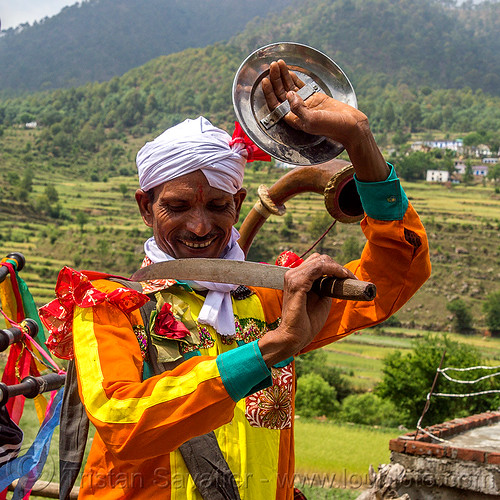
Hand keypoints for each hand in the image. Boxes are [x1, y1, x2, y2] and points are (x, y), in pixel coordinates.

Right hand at [258, 253, 356, 366]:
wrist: (294, 336)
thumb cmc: (307, 321)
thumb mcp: (321, 298)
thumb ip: (326, 285)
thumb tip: (338, 278)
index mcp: (297, 277)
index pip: (317, 262)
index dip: (334, 267)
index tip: (350, 277)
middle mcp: (292, 274)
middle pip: (319, 258)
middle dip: (337, 266)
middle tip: (351, 278)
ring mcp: (293, 277)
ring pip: (320, 261)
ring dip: (338, 267)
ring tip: (349, 277)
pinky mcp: (297, 283)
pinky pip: (318, 268)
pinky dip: (333, 270)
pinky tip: (342, 277)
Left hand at [262, 59, 388, 181]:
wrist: (350, 125)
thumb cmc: (332, 126)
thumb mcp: (313, 120)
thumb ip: (299, 109)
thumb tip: (289, 95)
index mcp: (294, 119)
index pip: (276, 104)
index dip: (269, 92)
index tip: (266, 80)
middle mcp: (297, 111)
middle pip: (281, 93)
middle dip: (275, 79)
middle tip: (272, 65)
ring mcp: (306, 104)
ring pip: (290, 88)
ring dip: (283, 76)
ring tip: (278, 63)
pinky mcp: (314, 98)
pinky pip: (301, 86)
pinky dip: (294, 78)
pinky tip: (289, 71)